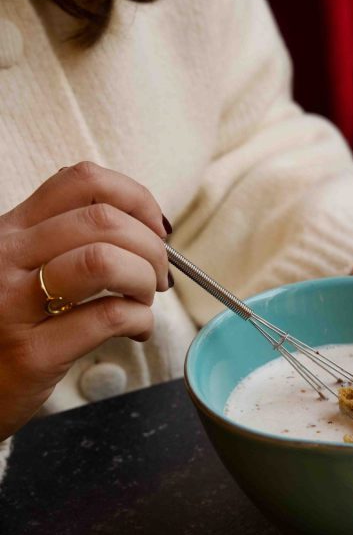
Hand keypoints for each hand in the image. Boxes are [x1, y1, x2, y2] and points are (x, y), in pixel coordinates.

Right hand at [0, 162, 171, 438]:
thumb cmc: (4, 328)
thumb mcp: (18, 269)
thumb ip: (64, 242)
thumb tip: (146, 230)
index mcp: (9, 230)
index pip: (81, 181)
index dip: (135, 198)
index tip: (155, 227)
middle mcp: (6, 258)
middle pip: (102, 220)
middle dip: (151, 246)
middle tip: (157, 275)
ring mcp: (13, 305)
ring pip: (104, 261)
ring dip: (143, 278)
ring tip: (142, 300)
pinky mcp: (31, 353)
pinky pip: (107, 318)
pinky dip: (140, 320)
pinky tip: (136, 330)